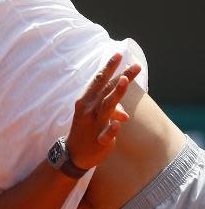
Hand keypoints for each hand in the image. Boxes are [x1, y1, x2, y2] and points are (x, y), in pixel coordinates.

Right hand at [67, 53, 141, 169]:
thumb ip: (111, 111)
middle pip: (105, 90)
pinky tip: (120, 123)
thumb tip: (125, 115)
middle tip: (133, 64)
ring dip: (115, 94)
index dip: (108, 68)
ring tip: (124, 80)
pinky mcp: (99, 140)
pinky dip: (112, 128)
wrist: (74, 154)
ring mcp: (93, 124)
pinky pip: (106, 133)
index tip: (118, 54)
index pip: (98, 81)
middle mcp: (88, 110)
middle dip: (119, 76)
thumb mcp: (96, 117)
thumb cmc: (86, 131)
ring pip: (106, 107)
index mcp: (86, 101)